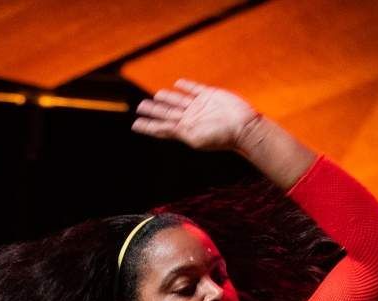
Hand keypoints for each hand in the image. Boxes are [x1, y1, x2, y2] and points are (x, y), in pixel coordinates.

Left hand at [132, 80, 258, 153]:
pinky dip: (186, 86)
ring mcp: (199, 107)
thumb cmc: (221, 136)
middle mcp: (190, 119)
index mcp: (185, 131)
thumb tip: (164, 127)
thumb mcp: (196, 138)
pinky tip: (178, 84)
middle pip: (167, 113)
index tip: (134, 125)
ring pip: (178, 101)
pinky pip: (194, 89)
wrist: (243, 126)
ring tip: (156, 96)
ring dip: (167, 98)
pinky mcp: (210, 96)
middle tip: (140, 107)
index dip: (147, 126)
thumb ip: (178, 132)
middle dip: (153, 111)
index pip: (161, 129)